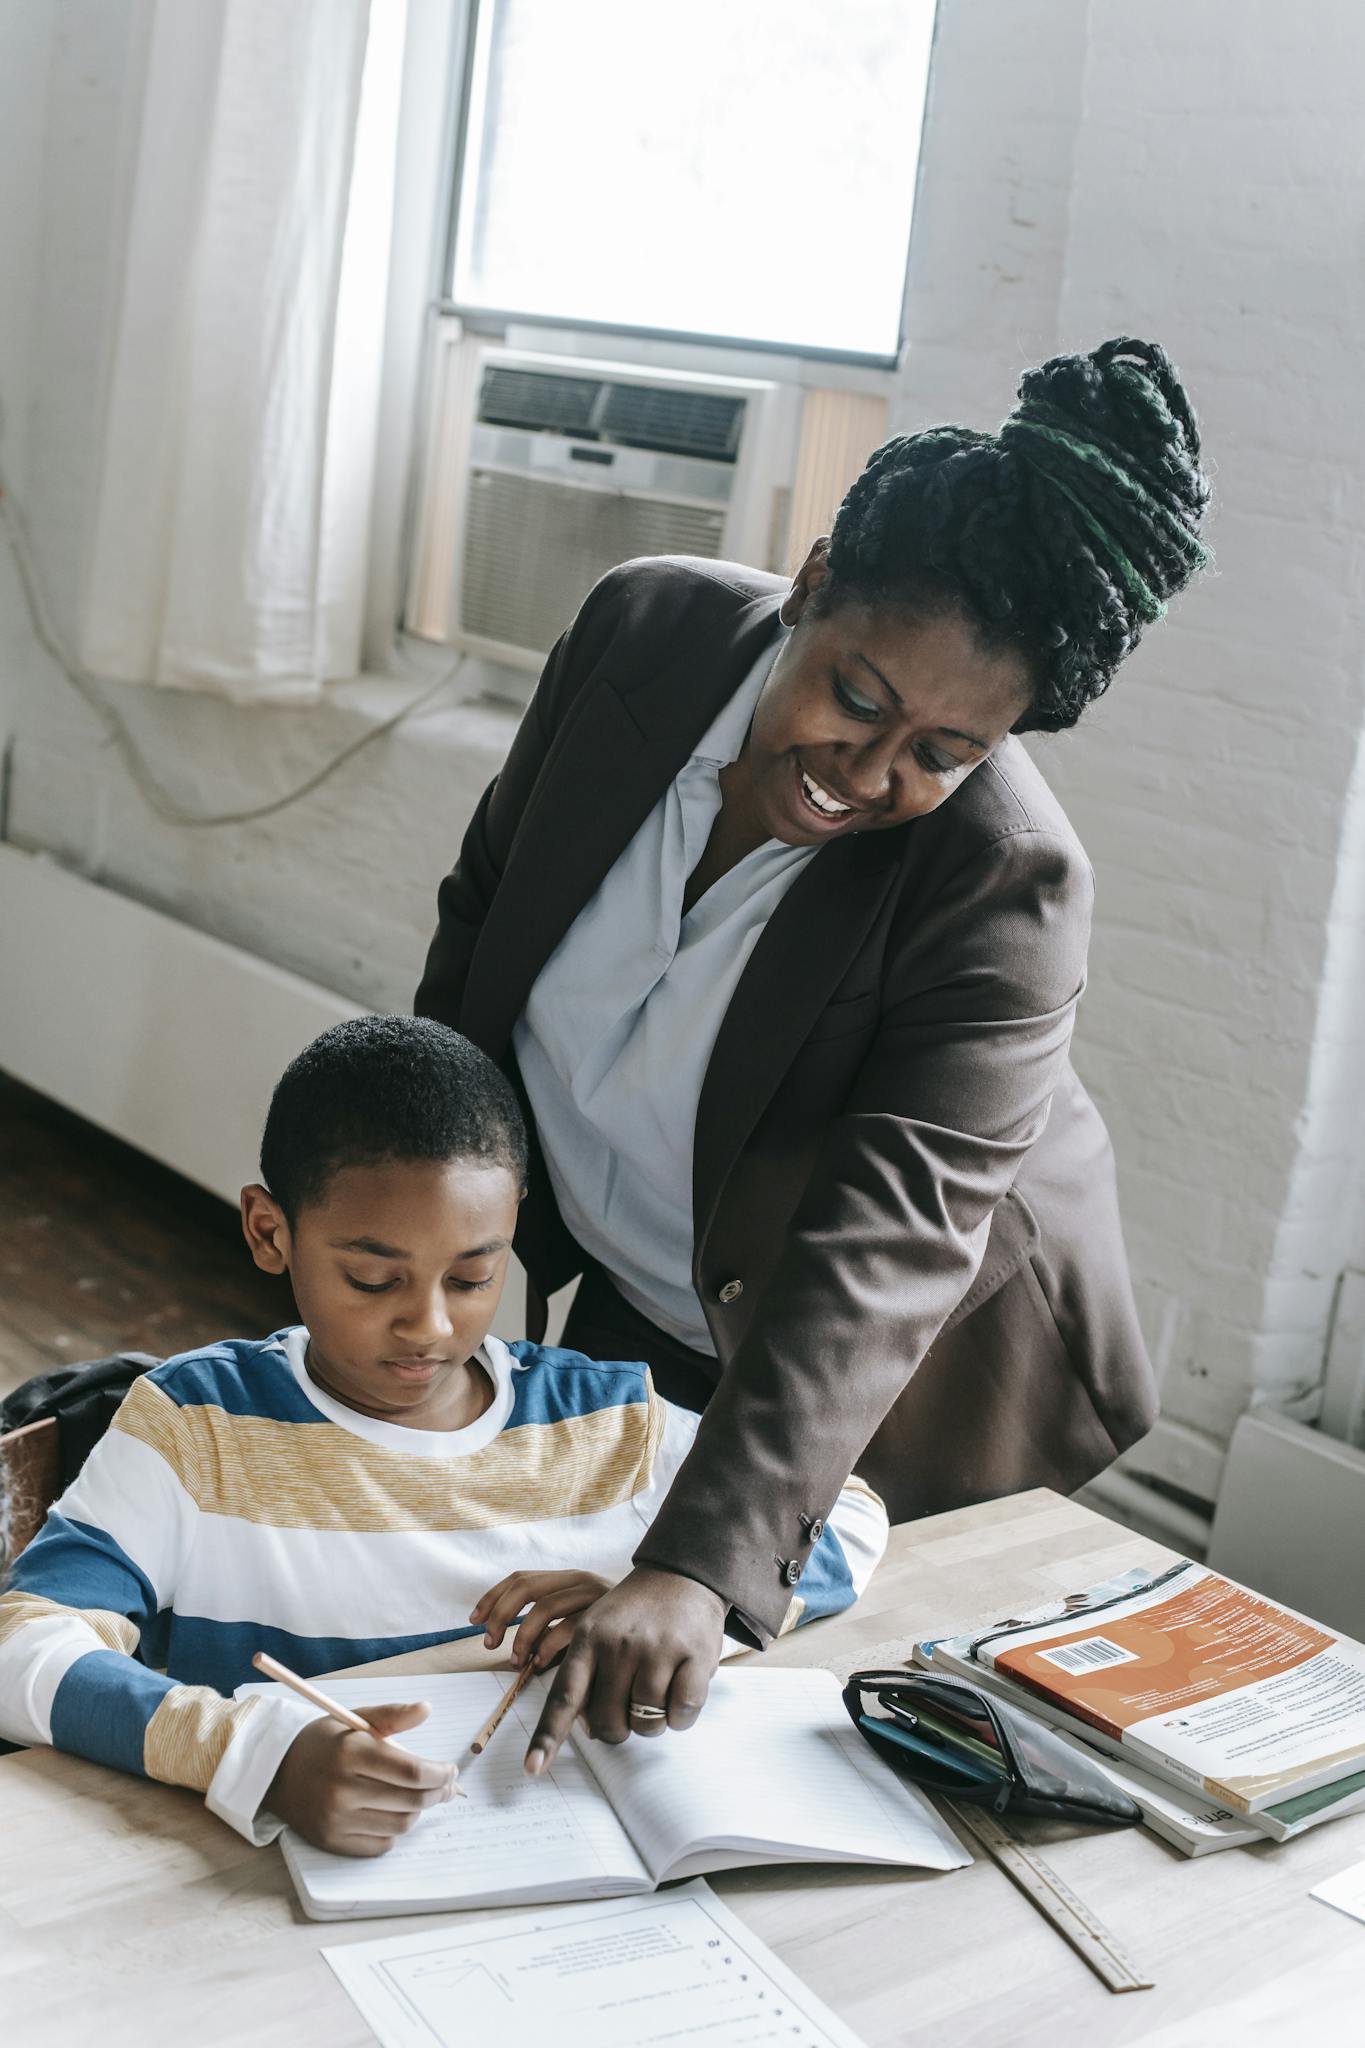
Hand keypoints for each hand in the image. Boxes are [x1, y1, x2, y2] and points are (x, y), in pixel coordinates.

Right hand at [265, 1703, 458, 1856]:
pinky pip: (382, 1844)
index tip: (451, 1769)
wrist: (277, 1772)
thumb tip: (427, 1709)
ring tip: (420, 1796)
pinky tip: (394, 1812)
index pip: (411, 1770)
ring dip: (418, 1810)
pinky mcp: (332, 1842)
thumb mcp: (355, 1719)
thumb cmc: (325, 1742)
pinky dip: (395, 1829)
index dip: (440, 1773)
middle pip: (411, 1800)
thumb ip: (393, 1715)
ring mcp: (336, 1820)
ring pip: (401, 1824)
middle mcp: (342, 1790)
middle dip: (438, 1792)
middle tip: (447, 1785)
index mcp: (350, 1753)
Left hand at [470, 1569, 612, 1669]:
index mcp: (568, 1578)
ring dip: (522, 1636)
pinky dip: (548, 1646)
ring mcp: (594, 1595)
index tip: (474, 1620)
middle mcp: (579, 1580)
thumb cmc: (622, 1624)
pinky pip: (569, 1627)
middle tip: (489, 1644)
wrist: (674, 1607)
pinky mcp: (608, 1614)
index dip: (493, 1597)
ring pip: (545, 1606)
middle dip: (501, 1615)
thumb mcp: (583, 1619)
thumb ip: (554, 1629)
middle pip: (527, 1586)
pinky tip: (542, 1664)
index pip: (521, 1578)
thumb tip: (515, 1655)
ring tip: (516, 1661)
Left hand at [523, 1566, 724, 1775]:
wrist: (682, 1573)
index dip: (548, 1737)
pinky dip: (681, 1715)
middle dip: (619, 1727)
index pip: (563, 1697)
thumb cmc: (636, 1613)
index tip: (533, 1769)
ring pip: (647, 1725)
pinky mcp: (694, 1656)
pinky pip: (682, 1715)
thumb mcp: (598, 1627)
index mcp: (587, 1638)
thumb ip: (586, 1673)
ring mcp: (657, 1650)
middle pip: (609, 1724)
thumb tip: (585, 1726)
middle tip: (630, 1702)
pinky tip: (681, 1686)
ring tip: (659, 1687)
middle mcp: (618, 1644)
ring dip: (653, 1721)